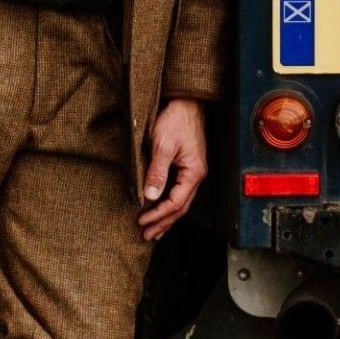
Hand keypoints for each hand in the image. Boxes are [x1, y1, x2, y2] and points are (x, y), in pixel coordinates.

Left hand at [139, 98, 207, 241]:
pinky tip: (161, 208)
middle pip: (181, 208)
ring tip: (154, 231)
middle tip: (147, 236)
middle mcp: (196, 175)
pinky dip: (170, 204)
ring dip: (167, 217)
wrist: (186, 103)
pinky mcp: (188, 166)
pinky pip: (180, 192)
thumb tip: (150, 196)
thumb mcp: (163, 146)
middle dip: (164, 223)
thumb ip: (157, 172)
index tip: (143, 222)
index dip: (159, 215)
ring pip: (181, 202)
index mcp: (194, 172)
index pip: (176, 203)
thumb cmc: (177, 120)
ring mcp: (193, 171)